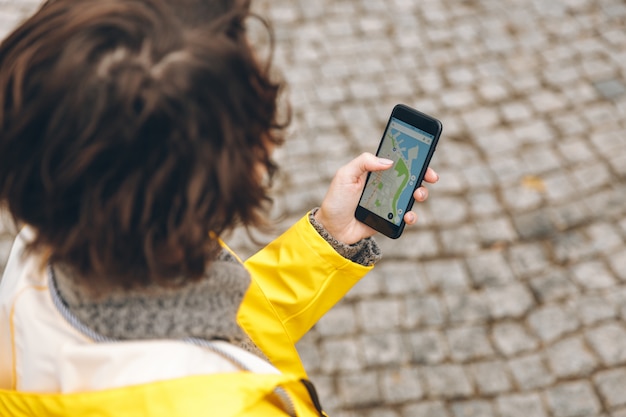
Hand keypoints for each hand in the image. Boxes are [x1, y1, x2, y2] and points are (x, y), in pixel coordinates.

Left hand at [315, 152, 438, 244]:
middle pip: (410, 177)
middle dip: (424, 175)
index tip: (424, 156)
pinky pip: (406, 215)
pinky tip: (407, 215)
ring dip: (421, 193)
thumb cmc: (336, 200)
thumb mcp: (345, 175)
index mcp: (374, 171)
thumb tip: (388, 161)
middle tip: (430, 177)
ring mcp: (389, 202)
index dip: (412, 158)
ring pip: (412, 195)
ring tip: (417, 195)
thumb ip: (364, 162)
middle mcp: (384, 185)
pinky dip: (412, 215)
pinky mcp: (390, 218)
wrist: (332, 229)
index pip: (397, 161)